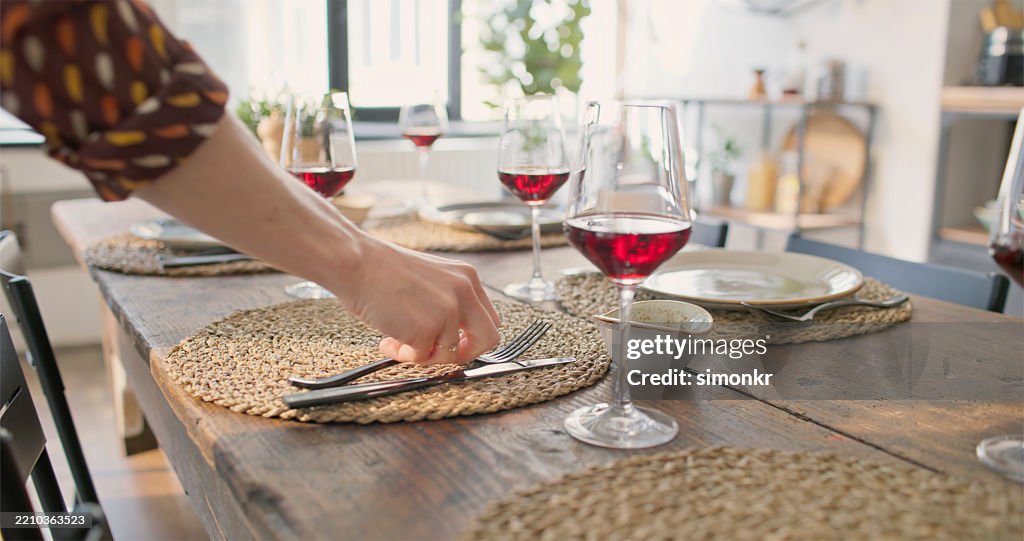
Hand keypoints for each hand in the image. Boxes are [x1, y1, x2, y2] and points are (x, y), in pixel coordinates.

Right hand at [332, 238, 500, 364]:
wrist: (356, 262)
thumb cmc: (382, 270)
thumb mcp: (432, 278)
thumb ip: (449, 301)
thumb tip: (454, 335)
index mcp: (467, 277)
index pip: (489, 318)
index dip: (473, 337)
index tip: (456, 342)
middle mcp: (464, 293)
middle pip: (488, 339)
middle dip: (464, 353)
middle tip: (439, 353)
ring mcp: (447, 312)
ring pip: (448, 354)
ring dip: (422, 354)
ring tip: (397, 340)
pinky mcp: (426, 329)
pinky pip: (420, 357)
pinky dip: (402, 355)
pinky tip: (387, 339)